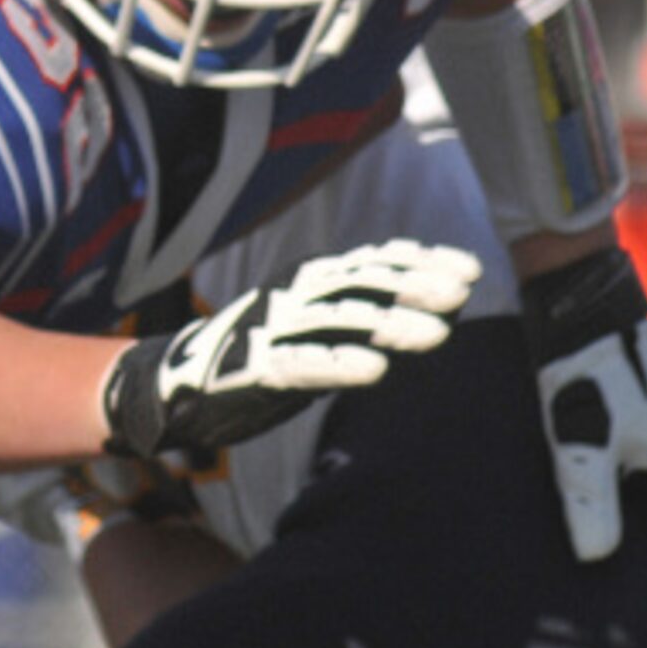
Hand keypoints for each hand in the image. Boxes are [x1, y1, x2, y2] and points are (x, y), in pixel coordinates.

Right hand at [104, 240, 481, 457]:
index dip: (420, 263)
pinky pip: (300, 365)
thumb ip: (367, 306)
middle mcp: (292, 296)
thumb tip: (436, 288)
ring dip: (389, 324)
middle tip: (461, 292)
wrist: (177, 384)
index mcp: (308, 281)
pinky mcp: (254, 370)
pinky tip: (375, 371)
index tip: (469, 270)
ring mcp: (272, 330)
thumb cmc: (261, 353)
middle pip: (360, 284)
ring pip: (337, 319)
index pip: (372, 263)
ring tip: (437, 335)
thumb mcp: (317, 322)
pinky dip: (338, 364)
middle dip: (412, 285)